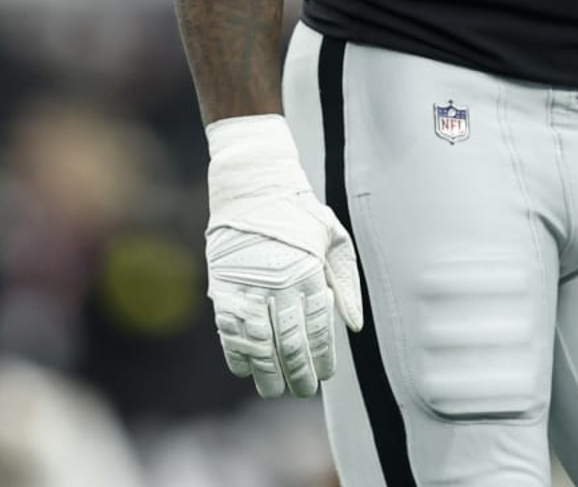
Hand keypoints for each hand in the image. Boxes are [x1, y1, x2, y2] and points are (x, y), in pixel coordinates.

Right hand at [204, 115, 363, 397]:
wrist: (253, 187)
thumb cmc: (299, 214)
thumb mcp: (334, 238)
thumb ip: (346, 283)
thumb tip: (354, 326)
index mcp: (310, 273)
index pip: (319, 331)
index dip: (322, 360)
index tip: (324, 375)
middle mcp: (280, 285)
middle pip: (291, 346)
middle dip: (298, 375)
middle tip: (302, 391)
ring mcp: (249, 289)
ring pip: (260, 348)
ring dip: (267, 374)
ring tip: (275, 389)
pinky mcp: (223, 290)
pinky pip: (230, 335)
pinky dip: (238, 357)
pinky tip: (247, 369)